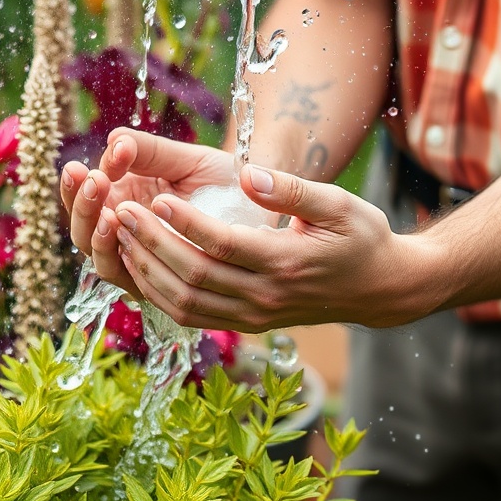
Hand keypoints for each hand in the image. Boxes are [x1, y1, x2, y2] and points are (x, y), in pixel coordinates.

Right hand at [60, 127, 234, 294]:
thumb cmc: (222, 177)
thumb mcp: (184, 159)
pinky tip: (120, 232)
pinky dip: (117, 255)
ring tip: (107, 212)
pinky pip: (125, 275)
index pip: (85, 197)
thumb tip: (114, 140)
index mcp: (124, 197)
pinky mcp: (157, 280)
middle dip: (83, 207)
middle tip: (94, 181)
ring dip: (95, 232)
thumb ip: (149, 151)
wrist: (261, 201)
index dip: (80, 185)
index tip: (90, 167)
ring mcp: (138, 256)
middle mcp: (125, 230)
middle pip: (83, 229)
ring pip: (97, 254)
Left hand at [110, 163, 417, 331]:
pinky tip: (140, 266)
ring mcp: (255, 315)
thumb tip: (245, 177)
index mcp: (287, 263)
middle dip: (152, 243)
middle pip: (194, 276)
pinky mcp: (248, 323)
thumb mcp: (338, 204)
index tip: (156, 196)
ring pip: (186, 302)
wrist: (380, 289)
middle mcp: (266, 296)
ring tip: (120, 236)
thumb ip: (291, 190)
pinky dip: (160, 294)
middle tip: (121, 211)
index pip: (223, 245)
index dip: (184, 222)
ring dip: (147, 270)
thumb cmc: (361, 237)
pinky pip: (193, 315)